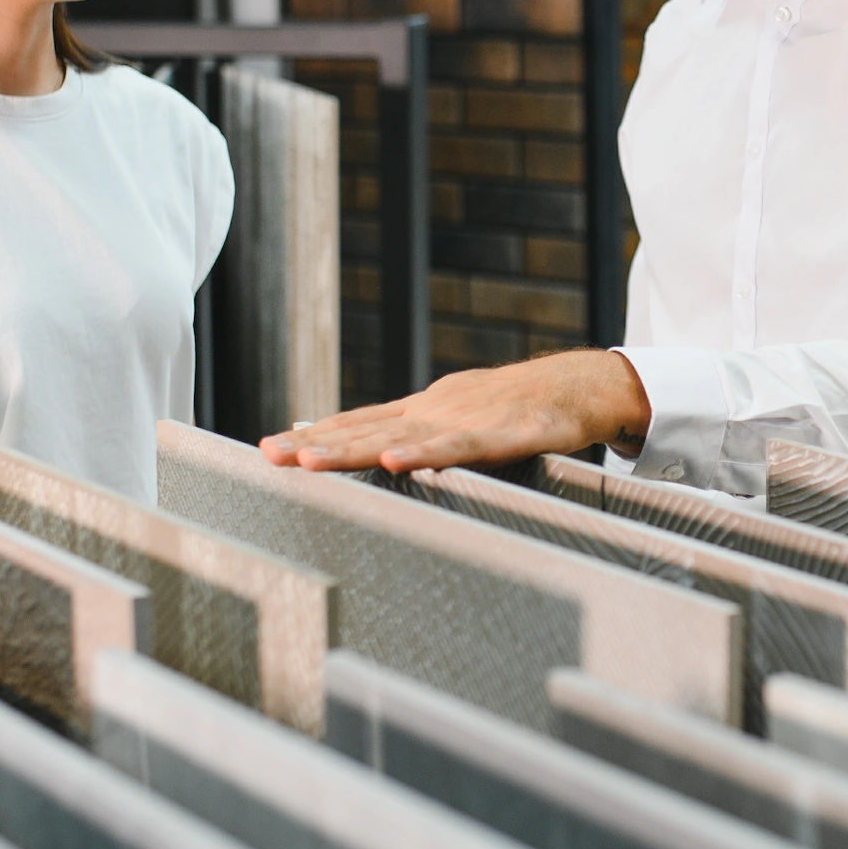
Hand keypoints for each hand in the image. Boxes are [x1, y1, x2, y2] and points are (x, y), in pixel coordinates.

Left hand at [260, 349, 650, 473]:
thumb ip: (415, 436)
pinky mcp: (503, 433)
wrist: (577, 386)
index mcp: (422, 411)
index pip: (357, 423)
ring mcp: (465, 419)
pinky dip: (425, 454)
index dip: (315, 434)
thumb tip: (371, 451)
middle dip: (317, 444)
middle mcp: (433, 411)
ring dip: (352, 450)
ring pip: (399, 438)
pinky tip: (394, 461)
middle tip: (271, 455)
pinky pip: (458, 448)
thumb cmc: (517, 407)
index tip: (270, 448)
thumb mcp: (456, 419)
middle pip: (365, 431)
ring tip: (310, 461)